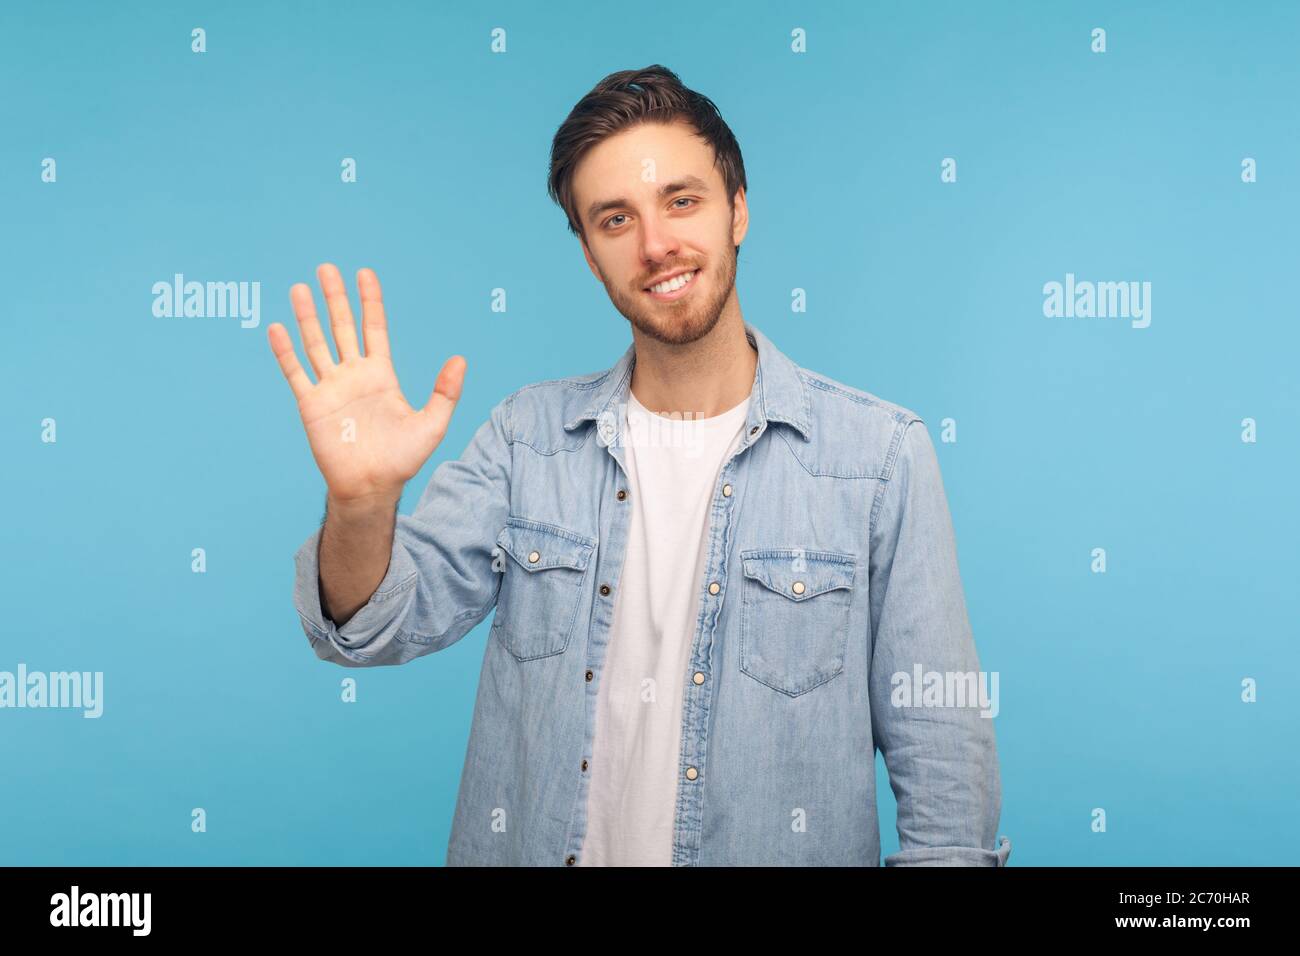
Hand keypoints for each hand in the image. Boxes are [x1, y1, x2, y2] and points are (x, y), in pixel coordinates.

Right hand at [267, 263, 465, 503]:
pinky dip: (286, 352)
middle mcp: (354, 376)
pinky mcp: (311, 405)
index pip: (373, 328)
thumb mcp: (432, 423)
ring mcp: (331, 388)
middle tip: (326, 268)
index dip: (370, 302)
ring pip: (316, 343)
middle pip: (341, 327)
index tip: (365, 274)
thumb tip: (461, 359)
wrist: (372, 487)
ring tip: (299, 288)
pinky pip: (295, 373)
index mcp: (381, 375)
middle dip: (335, 298)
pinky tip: (277, 328)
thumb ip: (446, 391)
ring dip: (307, 316)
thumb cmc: (402, 459)